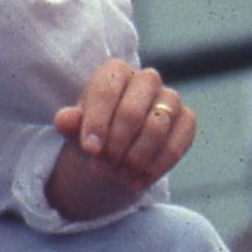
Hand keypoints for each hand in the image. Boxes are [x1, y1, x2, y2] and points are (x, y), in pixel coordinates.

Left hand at [46, 57, 195, 219]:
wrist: (118, 148)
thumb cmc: (95, 131)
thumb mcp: (77, 129)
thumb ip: (70, 123)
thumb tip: (64, 119)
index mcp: (115, 71)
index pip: (107, 91)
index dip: (98, 123)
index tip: (90, 150)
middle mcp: (147, 79)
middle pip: (132, 112)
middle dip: (116, 145)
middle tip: (103, 167)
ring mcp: (170, 98)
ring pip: (156, 129)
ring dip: (134, 159)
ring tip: (118, 177)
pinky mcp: (187, 120)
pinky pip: (176, 145)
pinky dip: (155, 167)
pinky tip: (138, 180)